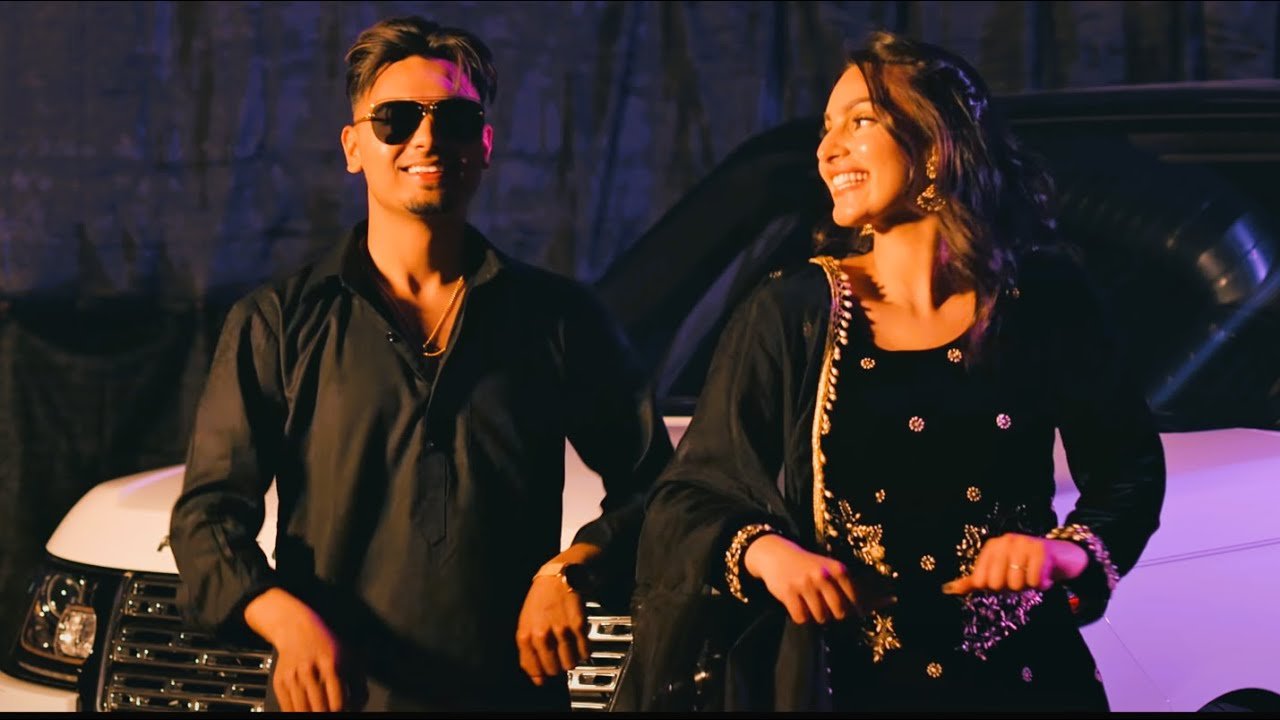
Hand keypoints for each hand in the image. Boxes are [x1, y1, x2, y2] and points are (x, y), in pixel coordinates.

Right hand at [244, 588, 360, 711]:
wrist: (296, 629)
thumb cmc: (327, 645)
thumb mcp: (350, 658)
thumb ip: (359, 685)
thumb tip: (357, 708)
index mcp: (330, 664)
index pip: (337, 702)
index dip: (343, 712)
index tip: (345, 711)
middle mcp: (309, 671)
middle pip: (319, 709)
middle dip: (327, 715)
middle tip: (333, 712)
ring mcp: (292, 678)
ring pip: (302, 711)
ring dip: (312, 715)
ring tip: (320, 710)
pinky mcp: (279, 683)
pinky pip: (287, 708)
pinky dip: (297, 712)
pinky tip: (307, 710)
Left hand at [515, 573, 589, 685]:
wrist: (558, 576)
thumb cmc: (541, 599)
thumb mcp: (525, 623)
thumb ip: (528, 652)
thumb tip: (537, 678)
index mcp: (525, 635)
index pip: (533, 669)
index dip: (541, 675)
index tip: (545, 675)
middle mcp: (542, 635)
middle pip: (553, 670)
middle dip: (557, 667)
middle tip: (559, 657)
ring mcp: (561, 630)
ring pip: (570, 664)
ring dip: (572, 660)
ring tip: (569, 649)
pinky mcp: (578, 625)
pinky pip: (585, 651)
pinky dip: (584, 651)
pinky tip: (580, 642)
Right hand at [742, 534, 894, 623]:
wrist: (777, 553)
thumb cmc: (812, 566)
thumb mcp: (834, 570)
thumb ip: (858, 587)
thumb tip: (891, 600)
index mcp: (839, 569)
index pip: (855, 602)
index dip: (851, 610)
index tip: (844, 607)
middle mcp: (823, 575)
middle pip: (839, 613)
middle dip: (832, 614)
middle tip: (824, 604)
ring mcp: (805, 584)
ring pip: (820, 617)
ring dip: (815, 615)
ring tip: (809, 602)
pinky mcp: (788, 592)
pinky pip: (801, 617)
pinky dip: (800, 615)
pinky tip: (797, 603)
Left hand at [942, 533, 1087, 594]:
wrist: (1059, 557)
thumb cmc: (1024, 566)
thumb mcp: (998, 572)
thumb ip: (974, 581)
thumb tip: (948, 589)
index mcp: (991, 547)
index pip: (981, 581)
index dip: (994, 587)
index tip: (1005, 579)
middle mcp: (1005, 541)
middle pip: (997, 583)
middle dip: (1011, 587)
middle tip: (1021, 577)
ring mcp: (1024, 543)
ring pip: (1017, 583)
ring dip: (1028, 586)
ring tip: (1033, 575)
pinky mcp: (1042, 550)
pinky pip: (1036, 581)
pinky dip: (1042, 585)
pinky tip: (1045, 576)